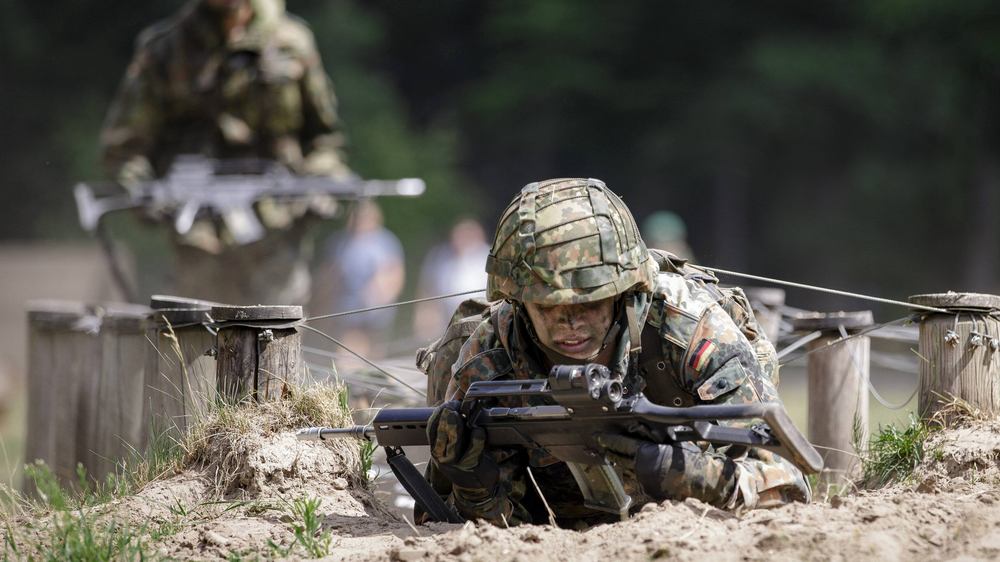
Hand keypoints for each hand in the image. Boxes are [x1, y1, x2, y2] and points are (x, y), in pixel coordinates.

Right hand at [427, 400, 498, 490]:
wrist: (475, 488)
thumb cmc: (465, 460)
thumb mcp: (454, 445)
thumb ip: (453, 427)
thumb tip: (455, 400)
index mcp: (437, 450)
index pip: (432, 429)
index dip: (438, 415)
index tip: (446, 404)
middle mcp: (443, 458)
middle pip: (441, 435)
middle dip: (446, 418)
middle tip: (451, 406)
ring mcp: (457, 464)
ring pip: (454, 443)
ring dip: (457, 427)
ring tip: (459, 415)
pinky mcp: (472, 467)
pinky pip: (474, 449)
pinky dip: (477, 437)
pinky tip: (478, 429)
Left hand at [597, 433, 738, 506]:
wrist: (703, 482)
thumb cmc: (689, 459)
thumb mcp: (670, 441)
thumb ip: (651, 436)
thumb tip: (635, 428)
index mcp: (647, 453)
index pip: (622, 444)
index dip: (609, 439)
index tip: (600, 435)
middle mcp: (642, 469)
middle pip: (619, 457)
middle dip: (609, 449)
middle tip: (601, 443)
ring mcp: (644, 482)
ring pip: (625, 468)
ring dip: (619, 460)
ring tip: (612, 453)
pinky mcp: (648, 491)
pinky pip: (634, 479)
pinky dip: (631, 472)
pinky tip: (630, 467)